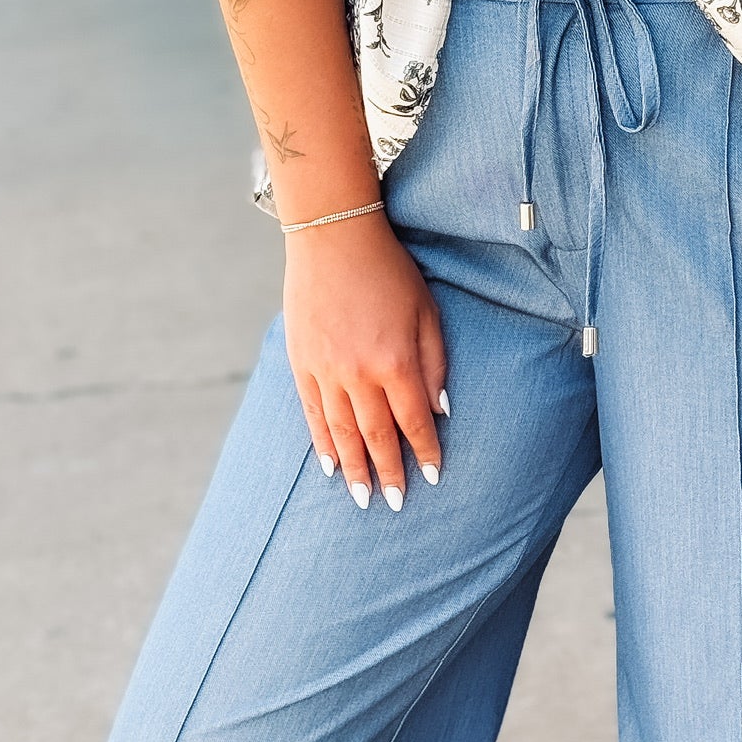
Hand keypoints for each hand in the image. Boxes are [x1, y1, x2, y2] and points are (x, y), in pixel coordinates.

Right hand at [284, 211, 447, 509]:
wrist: (332, 236)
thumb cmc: (390, 271)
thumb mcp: (427, 311)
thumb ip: (435, 362)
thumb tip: (440, 410)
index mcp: (396, 361)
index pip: (414, 422)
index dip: (425, 452)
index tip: (434, 478)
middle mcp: (359, 374)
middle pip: (377, 436)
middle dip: (389, 473)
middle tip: (396, 505)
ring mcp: (326, 371)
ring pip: (342, 432)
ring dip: (354, 469)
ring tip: (361, 498)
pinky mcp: (301, 363)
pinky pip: (313, 413)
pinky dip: (322, 443)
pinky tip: (331, 466)